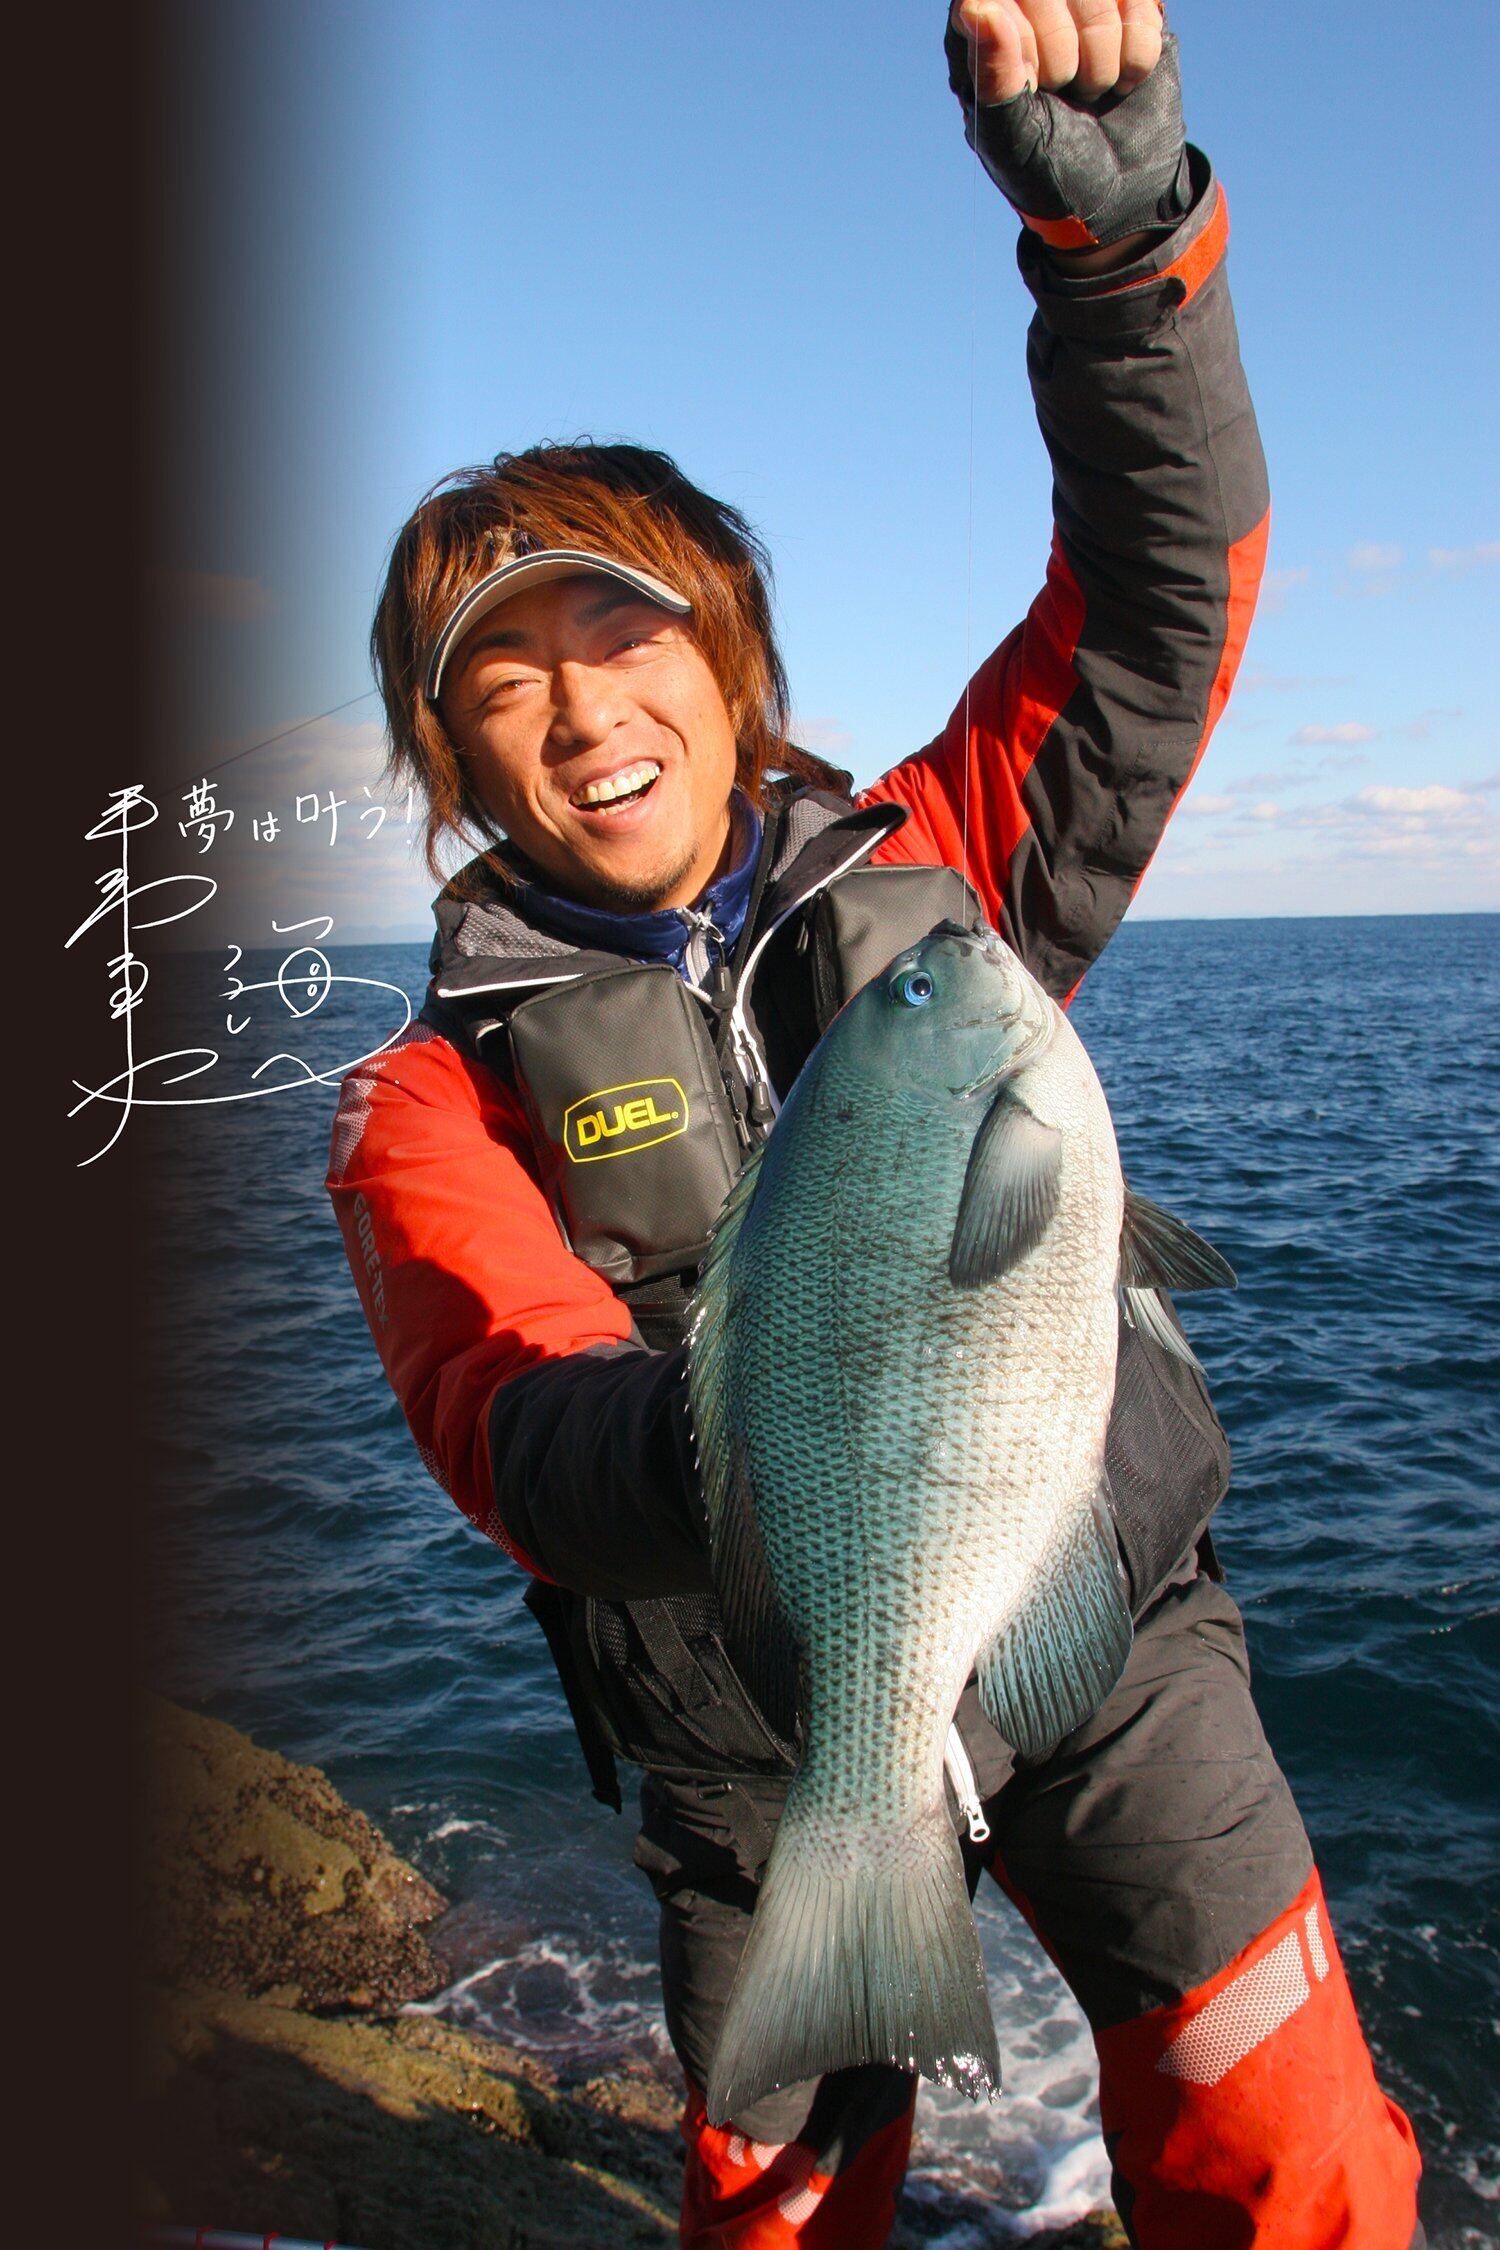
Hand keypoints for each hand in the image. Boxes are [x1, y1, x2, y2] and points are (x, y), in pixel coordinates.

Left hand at [945, 1, 1190, 251]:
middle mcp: (1026, 6)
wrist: (1120, 196)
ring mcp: (1079, 1)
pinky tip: (1123, 79)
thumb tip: (978, 4)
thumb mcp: (1012, 142)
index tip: (1035, 89)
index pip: (992, 4)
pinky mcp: (1129, 5)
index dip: (1023, 48)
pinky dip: (1137, 53)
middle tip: (1065, 92)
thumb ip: (991, 78)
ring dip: (1102, 59)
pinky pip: (1140, 1)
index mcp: (978, 31)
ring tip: (1092, 92)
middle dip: (1064, 53)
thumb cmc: (1051, 170)